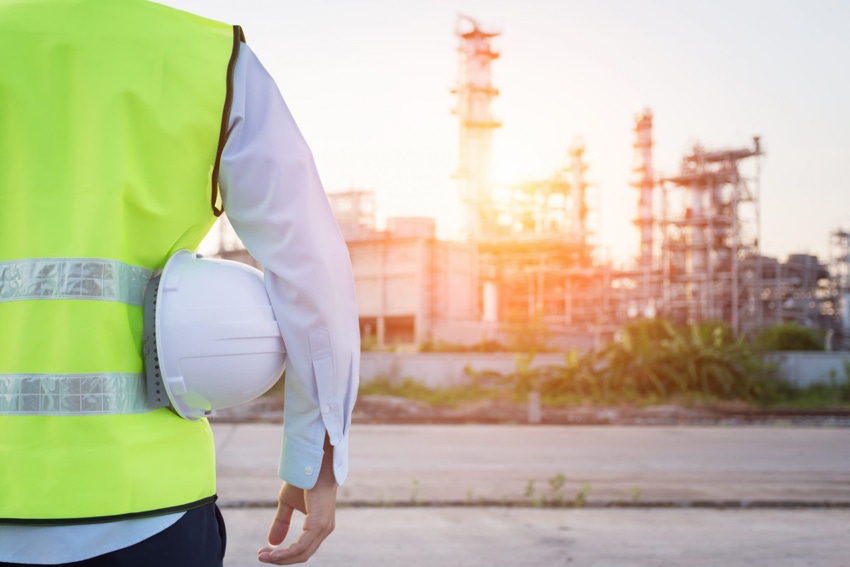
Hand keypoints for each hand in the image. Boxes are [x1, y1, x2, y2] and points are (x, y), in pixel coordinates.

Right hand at [258, 437, 337, 564]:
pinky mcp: (319, 524)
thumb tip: (272, 543)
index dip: (284, 554)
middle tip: (261, 557)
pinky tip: (273, 553)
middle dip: (280, 559)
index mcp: (319, 525)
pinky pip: (302, 546)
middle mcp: (324, 529)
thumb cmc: (302, 480)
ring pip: (302, 553)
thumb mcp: (287, 503)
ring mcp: (324, 527)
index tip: (264, 553)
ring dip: (281, 558)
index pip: (303, 548)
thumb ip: (282, 522)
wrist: (309, 463)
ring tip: (263, 556)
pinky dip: (286, 553)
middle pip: (302, 554)